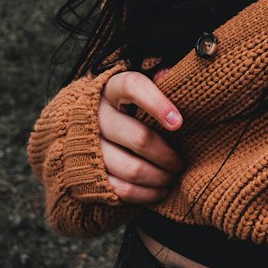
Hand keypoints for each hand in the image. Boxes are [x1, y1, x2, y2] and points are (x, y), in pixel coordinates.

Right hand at [98, 70, 183, 203]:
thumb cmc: (125, 104)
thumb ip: (155, 80)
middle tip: (181, 161)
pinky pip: (121, 189)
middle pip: (138, 137)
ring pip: (131, 168)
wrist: (85, 127)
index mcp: (111, 88)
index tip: (179, 122)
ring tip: (172, 176)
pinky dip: (145, 194)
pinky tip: (160, 191)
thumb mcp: (137, 87)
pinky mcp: (89, 172)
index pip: (133, 86)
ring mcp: (91, 146)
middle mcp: (96, 115)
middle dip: (166, 153)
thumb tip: (169, 74)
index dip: (156, 103)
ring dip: (158, 176)